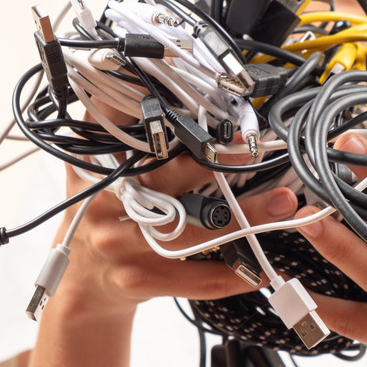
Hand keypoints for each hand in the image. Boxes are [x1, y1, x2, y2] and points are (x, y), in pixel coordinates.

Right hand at [28, 102, 297, 366]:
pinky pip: (193, 276)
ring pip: (191, 227)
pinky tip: (260, 267)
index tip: (198, 93)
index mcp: (99, 165)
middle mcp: (106, 199)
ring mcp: (119, 242)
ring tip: (282, 205)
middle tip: (253, 148)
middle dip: (215, 160)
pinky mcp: (136, 279)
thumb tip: (164, 81)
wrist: (84, 286)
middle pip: (167, 174)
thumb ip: (123, 134)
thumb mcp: (99, 173)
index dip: (159, 106)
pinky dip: (231, 272)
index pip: (122, 124)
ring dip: (243, 217)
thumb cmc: (106, 219)